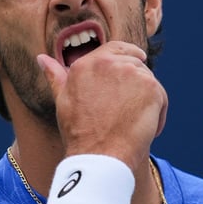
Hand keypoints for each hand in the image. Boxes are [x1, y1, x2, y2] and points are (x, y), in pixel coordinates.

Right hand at [36, 42, 166, 167]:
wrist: (100, 155)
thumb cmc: (79, 132)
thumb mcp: (62, 100)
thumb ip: (55, 75)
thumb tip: (41, 59)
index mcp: (86, 64)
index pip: (115, 48)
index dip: (127, 54)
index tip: (137, 59)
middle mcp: (109, 63)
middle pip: (134, 63)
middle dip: (135, 84)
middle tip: (127, 110)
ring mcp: (131, 73)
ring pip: (148, 81)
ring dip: (146, 100)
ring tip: (132, 122)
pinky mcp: (151, 87)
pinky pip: (160, 96)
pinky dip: (157, 113)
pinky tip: (146, 128)